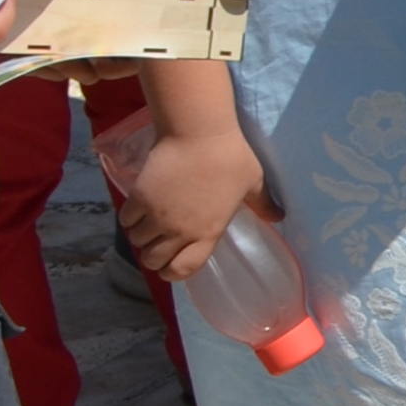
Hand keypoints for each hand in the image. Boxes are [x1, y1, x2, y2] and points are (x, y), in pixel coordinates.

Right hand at [117, 120, 270, 281]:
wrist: (199, 133)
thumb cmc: (231, 157)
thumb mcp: (254, 182)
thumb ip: (263, 204)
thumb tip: (279, 217)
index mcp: (208, 232)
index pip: (183, 269)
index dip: (174, 272)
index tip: (173, 264)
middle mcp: (179, 230)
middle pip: (153, 261)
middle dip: (154, 256)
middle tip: (158, 243)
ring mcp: (157, 215)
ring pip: (137, 242)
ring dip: (142, 236)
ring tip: (149, 224)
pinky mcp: (139, 199)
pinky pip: (126, 221)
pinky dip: (130, 219)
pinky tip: (139, 210)